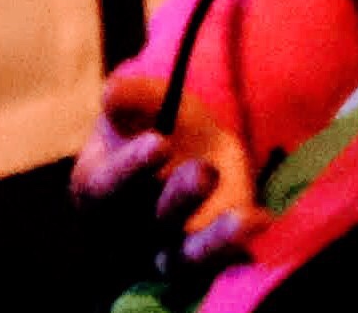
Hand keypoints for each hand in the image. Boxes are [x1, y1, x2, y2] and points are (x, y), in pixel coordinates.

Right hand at [74, 69, 260, 272]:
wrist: (187, 143)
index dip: (131, 167)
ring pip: (184, 259)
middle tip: (203, 171)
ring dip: (214, 240)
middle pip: (149, 225)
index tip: (160, 143)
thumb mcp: (146, 99)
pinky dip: (236, 249)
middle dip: (179, 198)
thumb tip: (113, 94)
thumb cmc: (154, 119)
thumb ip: (130, 95)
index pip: (106, 186)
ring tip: (246, 219)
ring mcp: (165, 248)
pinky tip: (260, 219)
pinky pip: (217, 264)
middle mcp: (127, 228)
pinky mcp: (204, 256)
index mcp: (98, 186)